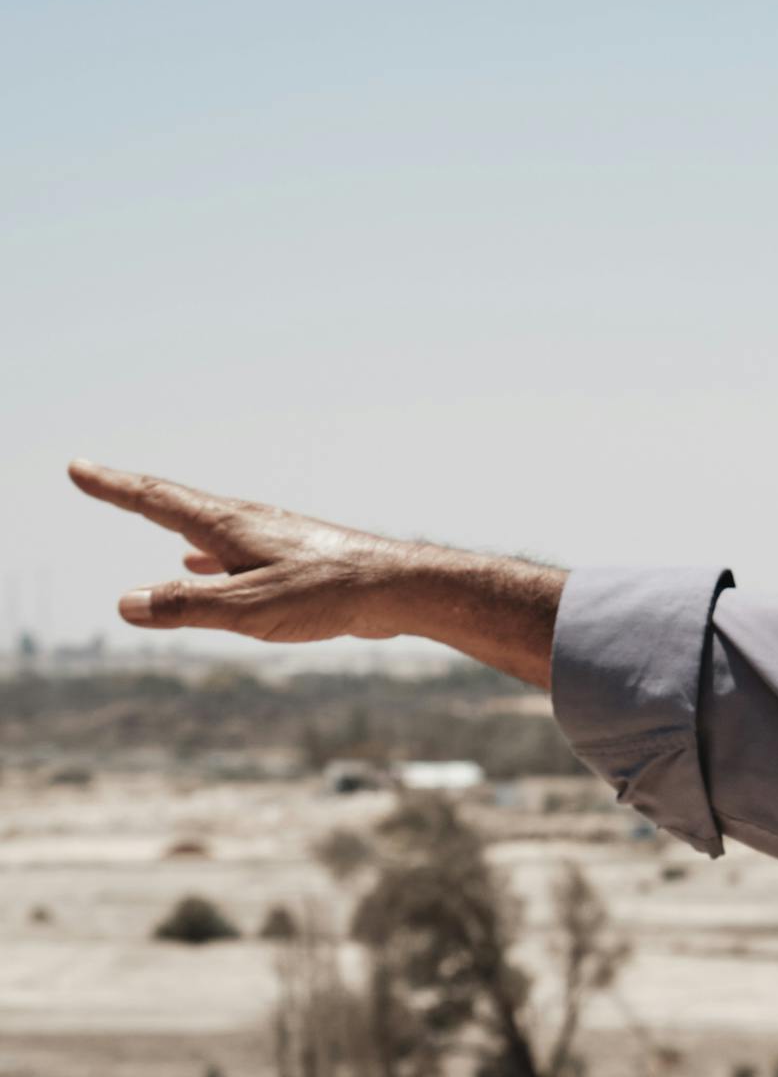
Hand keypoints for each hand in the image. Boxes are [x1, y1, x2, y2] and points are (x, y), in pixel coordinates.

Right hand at [71, 458, 425, 642]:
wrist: (400, 588)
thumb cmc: (329, 593)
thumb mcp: (249, 608)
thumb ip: (187, 606)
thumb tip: (126, 604)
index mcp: (229, 527)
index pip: (156, 500)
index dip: (113, 487)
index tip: (78, 469)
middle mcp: (248, 524)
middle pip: (178, 505)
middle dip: (135, 495)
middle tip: (98, 480)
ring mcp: (274, 539)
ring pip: (210, 529)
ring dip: (175, 524)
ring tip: (153, 523)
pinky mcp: (297, 559)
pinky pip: (237, 551)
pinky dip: (211, 556)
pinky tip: (210, 568)